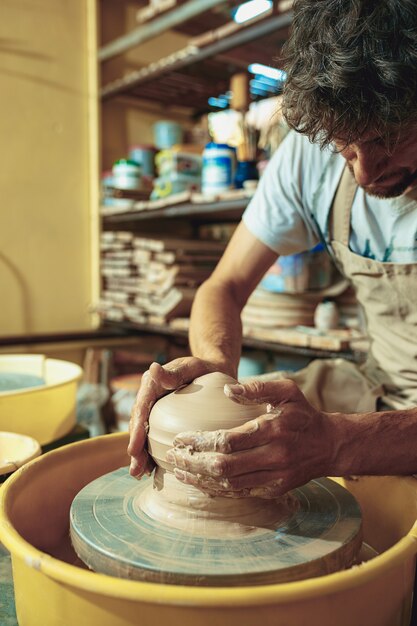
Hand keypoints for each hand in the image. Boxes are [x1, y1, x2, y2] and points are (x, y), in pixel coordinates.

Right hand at [128, 357, 220, 478]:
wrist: (212, 369)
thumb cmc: (201, 368)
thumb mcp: (189, 367)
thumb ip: (172, 373)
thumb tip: (153, 368)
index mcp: (151, 385)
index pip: (141, 408)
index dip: (136, 430)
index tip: (134, 449)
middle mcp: (149, 398)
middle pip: (138, 425)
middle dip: (136, 449)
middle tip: (136, 470)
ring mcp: (156, 410)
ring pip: (144, 434)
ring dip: (141, 454)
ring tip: (140, 474)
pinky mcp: (164, 420)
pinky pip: (155, 437)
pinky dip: (152, 452)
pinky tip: (152, 469)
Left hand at [165, 379, 335, 497]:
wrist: (329, 445)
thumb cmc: (303, 414)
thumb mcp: (288, 391)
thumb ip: (259, 388)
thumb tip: (229, 389)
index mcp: (273, 430)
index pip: (228, 441)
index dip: (200, 442)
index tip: (180, 437)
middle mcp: (273, 458)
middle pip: (224, 468)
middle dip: (193, 463)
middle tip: (172, 455)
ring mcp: (274, 478)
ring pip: (229, 485)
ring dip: (200, 479)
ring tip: (179, 470)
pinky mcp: (273, 490)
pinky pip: (239, 493)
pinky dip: (215, 490)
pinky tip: (199, 482)